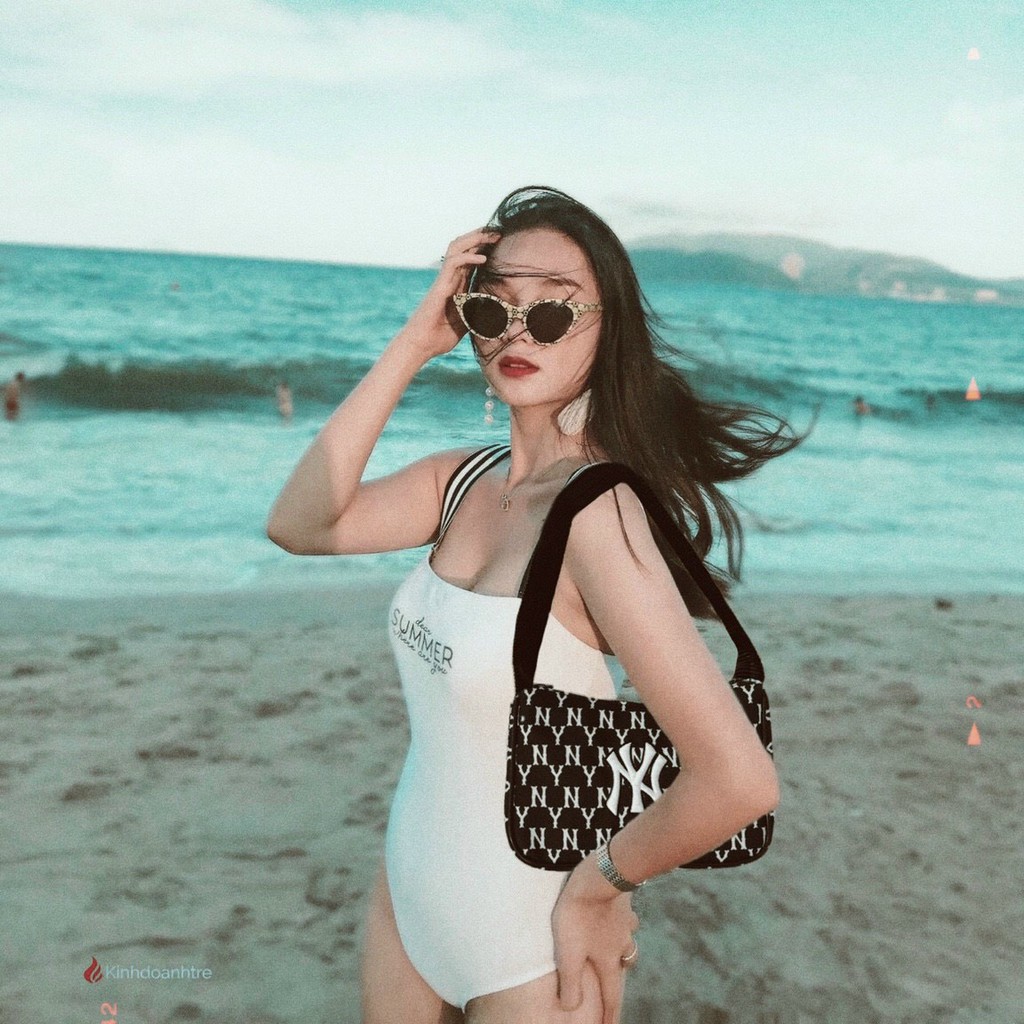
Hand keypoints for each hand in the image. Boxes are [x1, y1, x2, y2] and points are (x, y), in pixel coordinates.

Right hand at [396, 228, 500, 359]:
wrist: (422, 345)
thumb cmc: (440, 337)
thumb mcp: (468, 322)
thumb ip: (479, 311)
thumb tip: (497, 311)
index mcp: (457, 285)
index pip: (471, 258)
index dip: (484, 247)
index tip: (501, 242)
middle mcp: (450, 278)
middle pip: (463, 247)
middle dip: (481, 236)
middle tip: (499, 232)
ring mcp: (444, 280)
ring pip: (457, 249)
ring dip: (474, 239)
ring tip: (491, 236)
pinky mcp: (440, 286)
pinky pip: (453, 264)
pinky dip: (468, 257)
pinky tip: (482, 258)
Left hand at [551, 855, 640, 1023]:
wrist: (601, 874)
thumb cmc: (580, 914)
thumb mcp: (569, 953)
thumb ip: (570, 982)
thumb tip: (570, 1008)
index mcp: (608, 960)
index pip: (611, 996)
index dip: (609, 1015)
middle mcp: (620, 944)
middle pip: (623, 968)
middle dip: (617, 978)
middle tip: (611, 983)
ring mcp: (625, 922)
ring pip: (626, 940)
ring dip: (620, 946)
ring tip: (612, 945)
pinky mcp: (622, 901)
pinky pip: (624, 915)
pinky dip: (620, 919)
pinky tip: (613, 911)